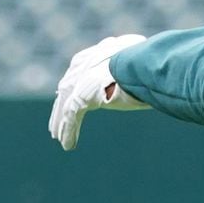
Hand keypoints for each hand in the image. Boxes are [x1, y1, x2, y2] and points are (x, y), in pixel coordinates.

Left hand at [49, 34, 150, 150]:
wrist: (135, 64)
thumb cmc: (141, 61)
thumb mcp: (134, 63)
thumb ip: (131, 70)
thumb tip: (146, 73)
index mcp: (91, 57)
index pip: (79, 75)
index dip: (75, 89)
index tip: (73, 99)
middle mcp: (78, 69)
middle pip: (66, 92)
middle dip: (61, 107)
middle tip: (58, 121)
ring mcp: (76, 84)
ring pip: (65, 108)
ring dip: (62, 124)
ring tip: (60, 138)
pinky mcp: (78, 100)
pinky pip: (71, 119)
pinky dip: (70, 132)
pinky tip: (67, 145)